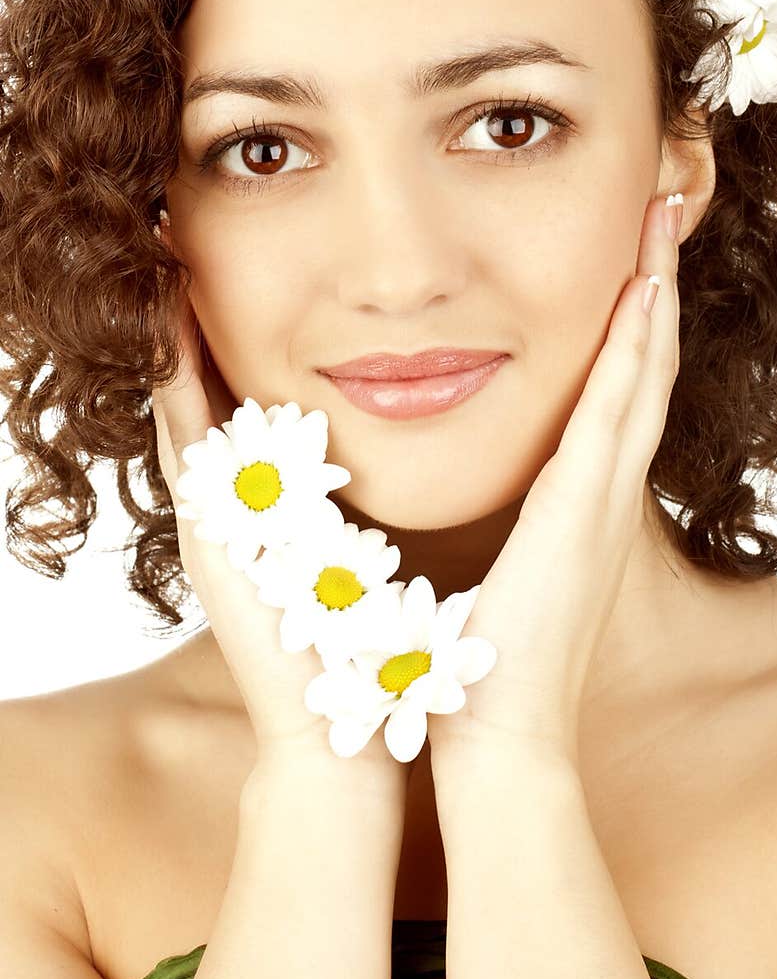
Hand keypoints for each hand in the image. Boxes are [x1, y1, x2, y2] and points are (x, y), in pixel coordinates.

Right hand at [150, 244, 406, 791]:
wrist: (341, 731)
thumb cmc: (366, 650)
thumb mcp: (365, 561)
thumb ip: (367, 514)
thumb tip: (407, 471)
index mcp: (278, 508)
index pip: (256, 410)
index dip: (243, 347)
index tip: (253, 280)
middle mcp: (237, 506)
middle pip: (211, 397)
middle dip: (198, 327)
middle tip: (187, 247)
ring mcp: (215, 517)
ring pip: (186, 407)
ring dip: (174, 338)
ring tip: (167, 263)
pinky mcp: (207, 533)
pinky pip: (186, 441)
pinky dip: (175, 382)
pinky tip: (169, 326)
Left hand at [427, 191, 680, 764]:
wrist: (497, 736)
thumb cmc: (484, 663)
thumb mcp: (492, 569)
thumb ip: (492, 524)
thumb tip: (465, 492)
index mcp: (581, 505)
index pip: (617, 393)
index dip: (632, 324)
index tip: (632, 259)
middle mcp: (605, 493)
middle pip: (645, 367)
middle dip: (654, 287)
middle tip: (663, 211)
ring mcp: (605, 501)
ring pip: (645, 374)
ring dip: (654, 297)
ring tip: (662, 225)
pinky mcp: (585, 510)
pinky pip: (619, 411)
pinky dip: (637, 350)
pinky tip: (643, 295)